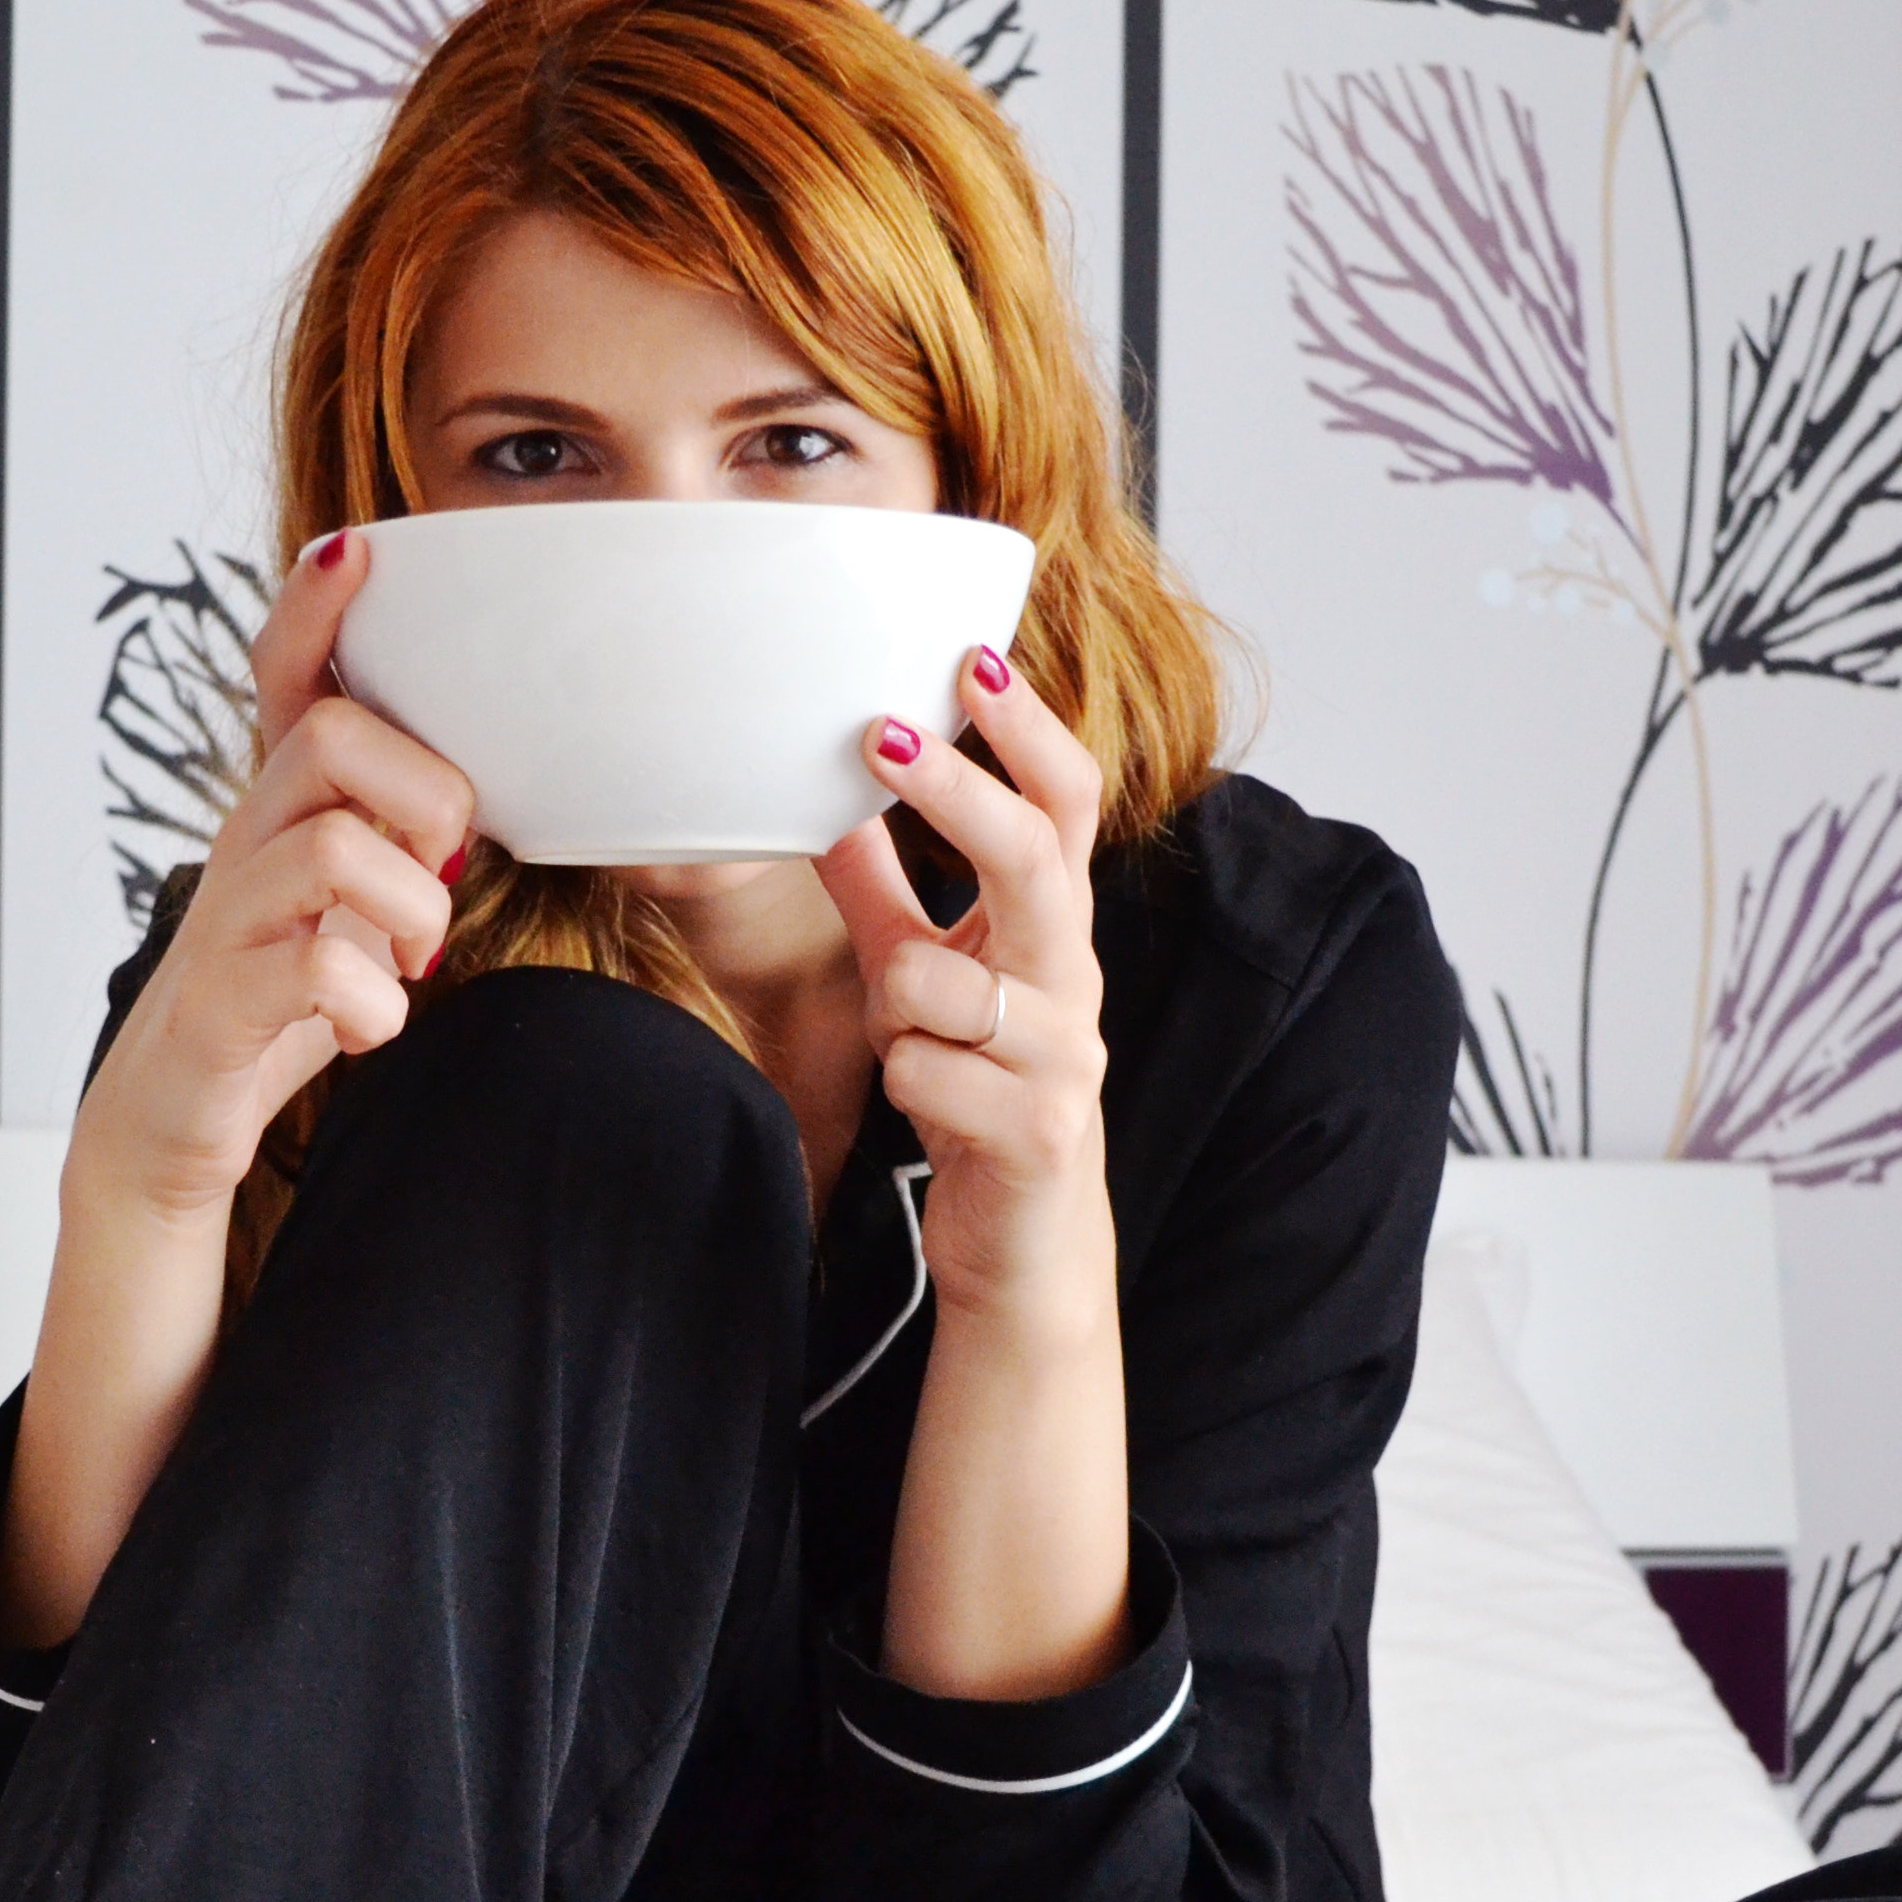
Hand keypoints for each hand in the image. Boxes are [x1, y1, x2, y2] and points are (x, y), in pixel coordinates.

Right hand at [76, 531, 472, 1219]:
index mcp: (283, 808)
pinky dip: (375, 1007)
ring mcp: (225, 921)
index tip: (355, 548)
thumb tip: (501, 789)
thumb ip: (406, 836)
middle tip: (446, 867)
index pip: (285, 677)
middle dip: (425, 791)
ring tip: (417, 959)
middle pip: (329, 737)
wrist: (173, 1119)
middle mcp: (244, 843)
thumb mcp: (355, 900)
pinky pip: (312, 968)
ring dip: (412, 906)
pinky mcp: (219, 1004)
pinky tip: (371, 1026)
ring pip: (329, 847)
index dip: (316, 612)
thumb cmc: (281, 998)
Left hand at [817, 644, 1113, 1319]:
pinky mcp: (1038, 1130)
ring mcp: (1064, 1056)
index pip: (1065, 807)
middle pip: (1035, 860)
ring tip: (906, 1042)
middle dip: (959, 793)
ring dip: (895, 1007)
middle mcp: (1073, 980)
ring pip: (943, 983)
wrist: (1023, 1240)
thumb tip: (828, 802)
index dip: (1027, 734)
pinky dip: (902, 1081)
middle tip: (882, 733)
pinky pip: (926, 1072)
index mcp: (1052, 930)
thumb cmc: (974, 1089)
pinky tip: (926, 1108)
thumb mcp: (920, 975)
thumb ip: (885, 894)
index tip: (973, 660)